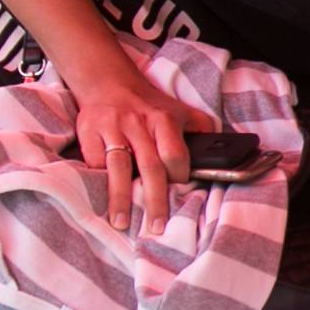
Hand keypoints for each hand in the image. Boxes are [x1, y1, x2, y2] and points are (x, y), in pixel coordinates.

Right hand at [73, 64, 201, 233]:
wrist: (108, 82)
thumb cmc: (149, 105)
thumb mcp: (181, 110)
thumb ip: (202, 130)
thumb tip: (220, 156)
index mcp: (165, 119)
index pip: (175, 155)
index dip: (178, 178)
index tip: (178, 195)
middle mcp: (138, 124)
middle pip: (150, 167)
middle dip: (154, 200)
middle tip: (157, 227)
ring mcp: (112, 128)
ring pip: (118, 168)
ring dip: (120, 198)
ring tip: (121, 223)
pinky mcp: (89, 131)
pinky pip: (95, 162)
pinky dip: (98, 181)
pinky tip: (101, 200)